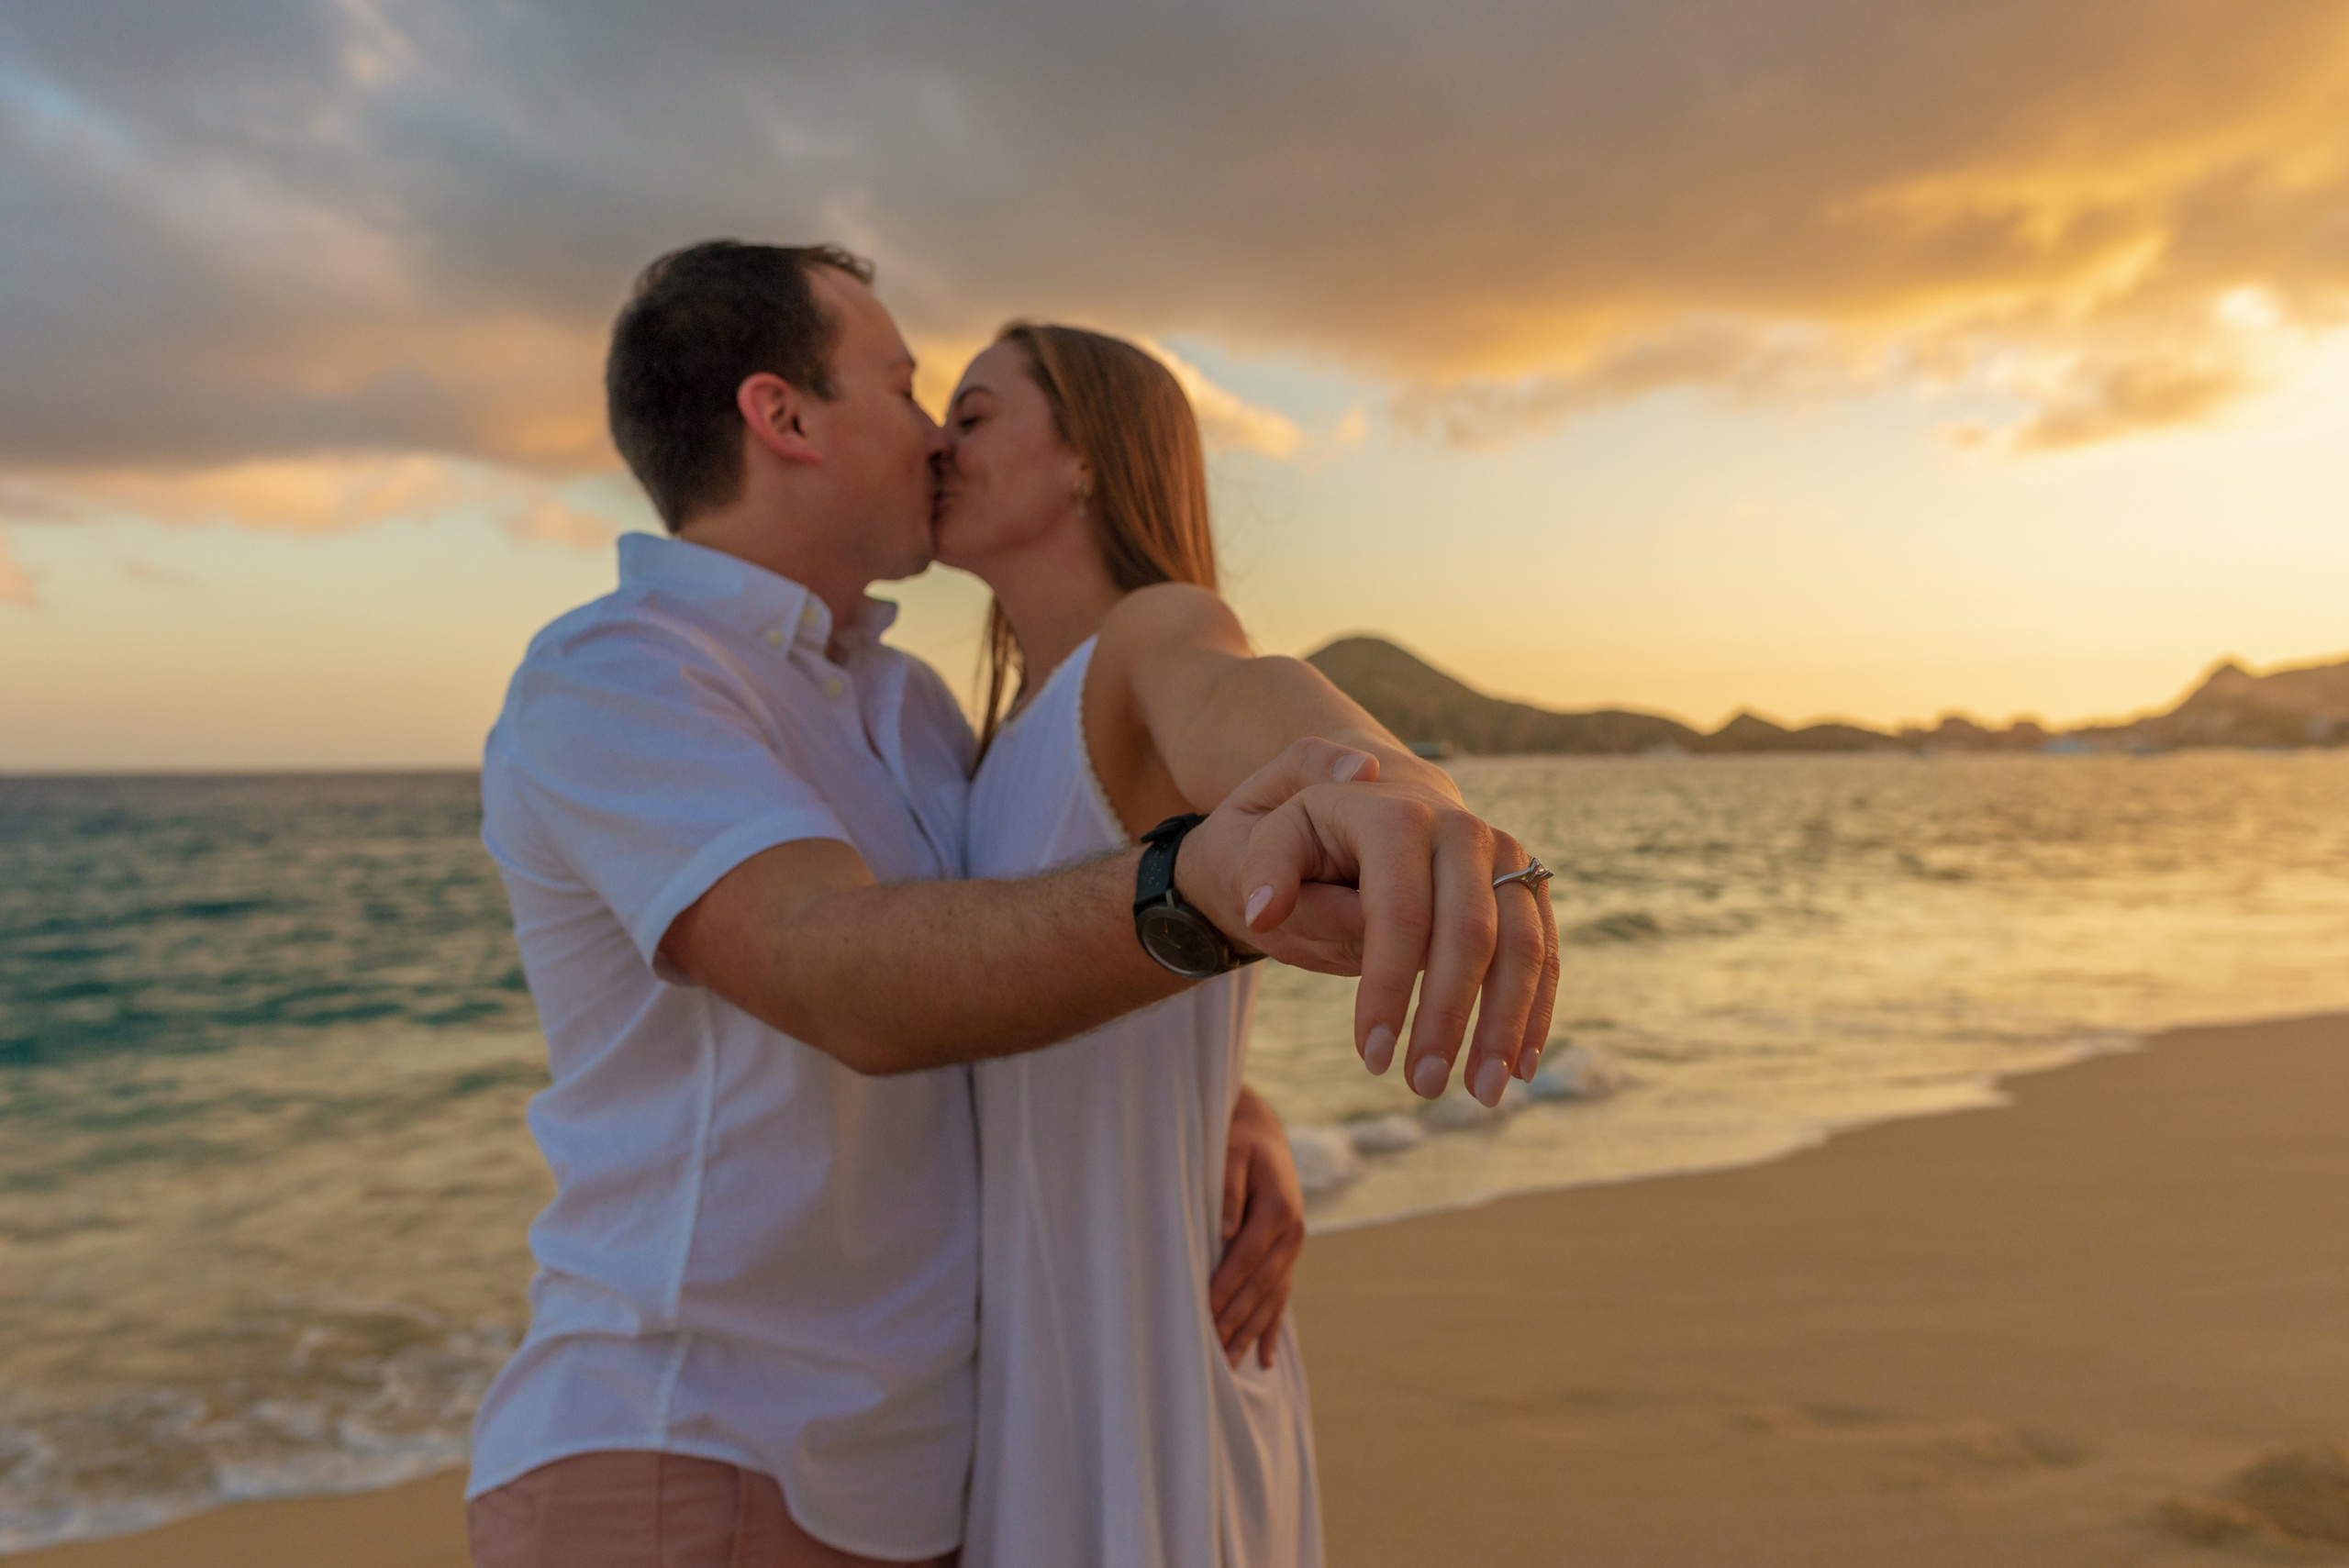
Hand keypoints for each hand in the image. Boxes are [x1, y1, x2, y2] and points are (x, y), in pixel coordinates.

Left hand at [1180, 740, 1562, 1104]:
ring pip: (1522, 945)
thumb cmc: (1302, 839)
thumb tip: (1265, 911)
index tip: (1370, 1057)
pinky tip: (1519, 1067)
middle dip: (1449, 1017)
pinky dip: (1535, 1009)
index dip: (1389, 989)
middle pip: (1470, 933)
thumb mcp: (1263, 842)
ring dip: (1506, 1025)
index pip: (1400, 913)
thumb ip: (1265, 873)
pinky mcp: (1523, 884)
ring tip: (1483, 1094)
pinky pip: (1543, 950)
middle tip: (1422, 1087)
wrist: (1362, 806)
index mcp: (1394, 814)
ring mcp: (1502, 855)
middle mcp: (1460, 828)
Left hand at [1210, 1086, 1305, 1369]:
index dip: (1225, 1288)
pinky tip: (1264, 1360)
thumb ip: (1229, 1190)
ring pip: (1271, 1299)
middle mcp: (1292, 1234)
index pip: (1246, 1258)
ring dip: (1250, 1333)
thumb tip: (1225, 1230)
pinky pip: (1280, 1298)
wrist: (1263, 1132)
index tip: (1203, 1314)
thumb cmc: (1239, 1141)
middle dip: (1235, 1321)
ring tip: (1229, 1366)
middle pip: (1261, 1287)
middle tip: (1211, 1353)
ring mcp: (1293, 1248)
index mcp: (1279, 1210)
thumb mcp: (1231, 1153)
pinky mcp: (1287, 1256)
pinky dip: (1271, 1329)